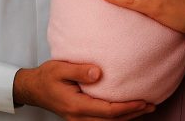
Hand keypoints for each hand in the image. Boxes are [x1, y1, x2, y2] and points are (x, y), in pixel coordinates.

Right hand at [13, 61, 153, 119]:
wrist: (32, 89)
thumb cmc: (46, 77)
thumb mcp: (60, 68)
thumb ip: (79, 70)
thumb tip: (98, 72)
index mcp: (76, 106)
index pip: (108, 110)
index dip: (128, 107)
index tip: (143, 101)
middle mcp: (79, 117)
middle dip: (133, 114)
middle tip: (152, 105)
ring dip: (128, 117)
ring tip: (145, 108)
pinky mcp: (80, 119)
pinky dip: (117, 118)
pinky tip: (127, 111)